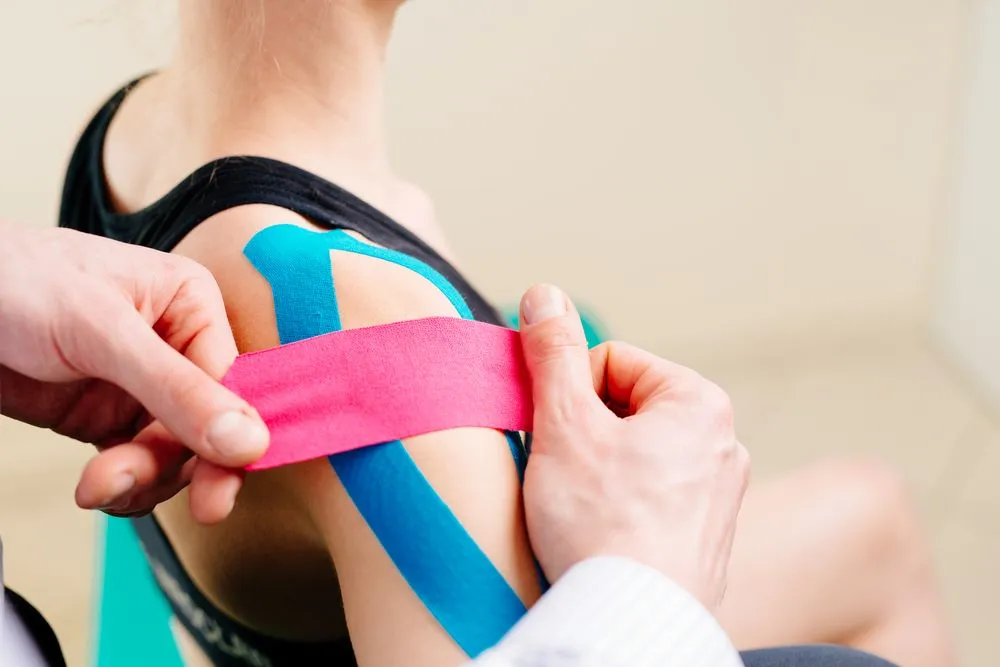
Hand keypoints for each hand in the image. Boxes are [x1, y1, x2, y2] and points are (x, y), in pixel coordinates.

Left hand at [0, 222, 267, 522]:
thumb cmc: (16, 280)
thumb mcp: (102, 331)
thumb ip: (176, 388)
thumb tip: (247, 440)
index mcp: (190, 306)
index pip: (230, 384)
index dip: (228, 439)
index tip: (220, 487)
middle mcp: (174, 346)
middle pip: (204, 426)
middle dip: (176, 464)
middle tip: (178, 503)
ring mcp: (139, 385)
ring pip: (171, 453)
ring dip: (142, 479)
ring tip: (100, 486)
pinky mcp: (105, 415)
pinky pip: (136, 464)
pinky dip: (123, 486)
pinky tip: (100, 490)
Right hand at [517, 284, 749, 608]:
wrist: (628, 622)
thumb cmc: (600, 526)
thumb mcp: (564, 425)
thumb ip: (553, 353)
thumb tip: (545, 294)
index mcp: (699, 403)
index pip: (612, 362)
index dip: (569, 393)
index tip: (556, 435)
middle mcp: (723, 444)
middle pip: (624, 407)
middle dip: (586, 433)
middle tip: (567, 475)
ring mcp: (718, 494)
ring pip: (635, 453)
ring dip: (600, 469)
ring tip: (585, 510)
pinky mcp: (705, 536)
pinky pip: (651, 496)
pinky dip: (621, 507)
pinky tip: (604, 535)